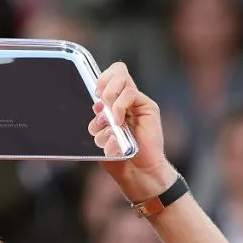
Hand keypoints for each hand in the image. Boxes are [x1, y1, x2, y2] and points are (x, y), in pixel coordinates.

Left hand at [88, 62, 177, 203]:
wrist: (136, 172)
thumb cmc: (119, 160)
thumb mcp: (101, 138)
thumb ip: (98, 121)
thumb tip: (96, 105)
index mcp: (113, 105)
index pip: (108, 77)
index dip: (100, 80)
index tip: (94, 95)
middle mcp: (126, 101)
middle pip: (117, 70)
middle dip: (104, 83)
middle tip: (101, 104)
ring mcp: (137, 102)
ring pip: (123, 78)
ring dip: (110, 96)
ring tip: (111, 118)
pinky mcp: (148, 107)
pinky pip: (130, 93)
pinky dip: (120, 106)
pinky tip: (119, 122)